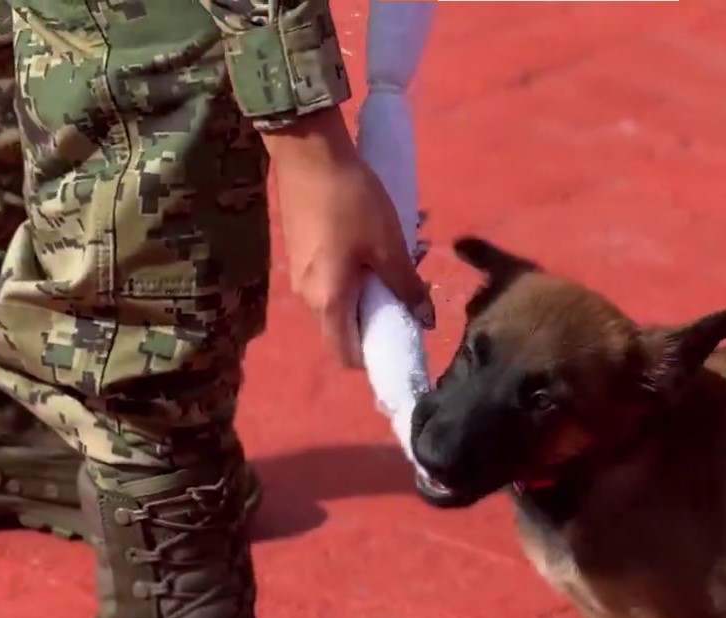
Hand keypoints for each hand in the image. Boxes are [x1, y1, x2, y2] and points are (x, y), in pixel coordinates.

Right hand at [263, 108, 434, 367]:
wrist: (309, 151)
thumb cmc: (352, 201)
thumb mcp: (389, 245)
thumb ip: (407, 286)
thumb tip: (426, 320)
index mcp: (327, 301)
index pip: (345, 354)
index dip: (373, 359)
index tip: (401, 346)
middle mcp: (307, 297)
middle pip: (340, 332)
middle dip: (373, 327)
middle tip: (405, 308)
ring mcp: (299, 275)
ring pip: (335, 307)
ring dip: (364, 302)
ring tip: (393, 278)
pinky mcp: (299, 255)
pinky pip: (328, 286)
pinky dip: (351, 284)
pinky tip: (372, 258)